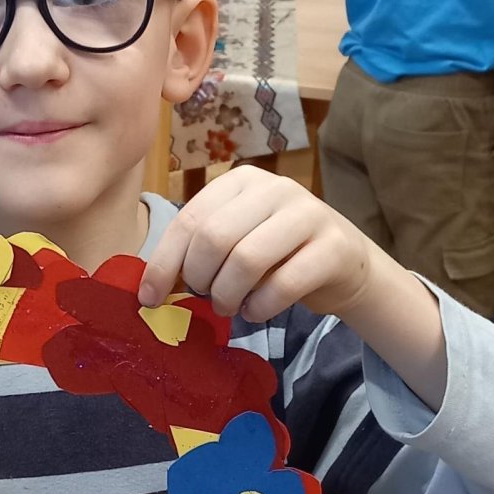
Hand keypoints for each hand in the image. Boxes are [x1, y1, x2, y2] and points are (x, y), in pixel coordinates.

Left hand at [140, 166, 375, 323]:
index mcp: (241, 181)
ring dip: (229, 296)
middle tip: (206, 299)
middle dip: (200, 279)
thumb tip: (151, 289)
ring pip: (247, 260)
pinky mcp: (333, 246)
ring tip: (231, 307)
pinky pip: (284, 284)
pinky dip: (262, 307)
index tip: (150, 300)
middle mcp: (275, 188)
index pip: (190, 220)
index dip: (164, 264)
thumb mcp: (235, 242)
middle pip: (215, 238)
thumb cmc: (277, 255)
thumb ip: (198, 252)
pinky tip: (258, 311)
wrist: (343, 264)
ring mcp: (308, 213)